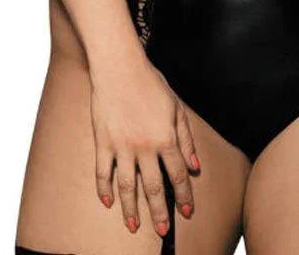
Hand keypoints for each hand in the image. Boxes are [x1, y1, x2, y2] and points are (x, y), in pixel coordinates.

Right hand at [89, 54, 199, 237]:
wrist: (120, 67)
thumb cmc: (150, 83)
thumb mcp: (176, 108)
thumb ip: (186, 139)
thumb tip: (196, 166)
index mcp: (166, 138)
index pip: (178, 175)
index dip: (184, 195)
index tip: (187, 212)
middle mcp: (145, 146)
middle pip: (154, 187)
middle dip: (160, 212)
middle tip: (162, 231)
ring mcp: (122, 146)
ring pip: (128, 186)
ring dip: (131, 209)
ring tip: (134, 226)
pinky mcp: (103, 142)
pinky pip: (103, 172)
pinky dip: (104, 189)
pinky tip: (108, 203)